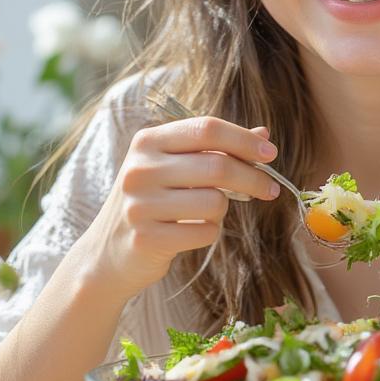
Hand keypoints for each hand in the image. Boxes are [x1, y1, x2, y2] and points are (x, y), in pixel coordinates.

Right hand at [78, 116, 280, 301]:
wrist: (108, 252)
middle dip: (253, 178)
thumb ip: (216, 149)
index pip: (206, 128)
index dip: (244, 140)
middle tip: (270, 189)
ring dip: (222, 210)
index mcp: (148, 141)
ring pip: (215, 202)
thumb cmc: (153, 202)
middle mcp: (140, 169)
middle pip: (217, 165)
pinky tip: (191, 233)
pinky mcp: (146, 238)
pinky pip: (205, 232)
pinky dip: (209, 233)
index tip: (270, 155)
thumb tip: (263, 136)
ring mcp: (140, 205)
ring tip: (206, 213)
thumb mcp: (176, 167)